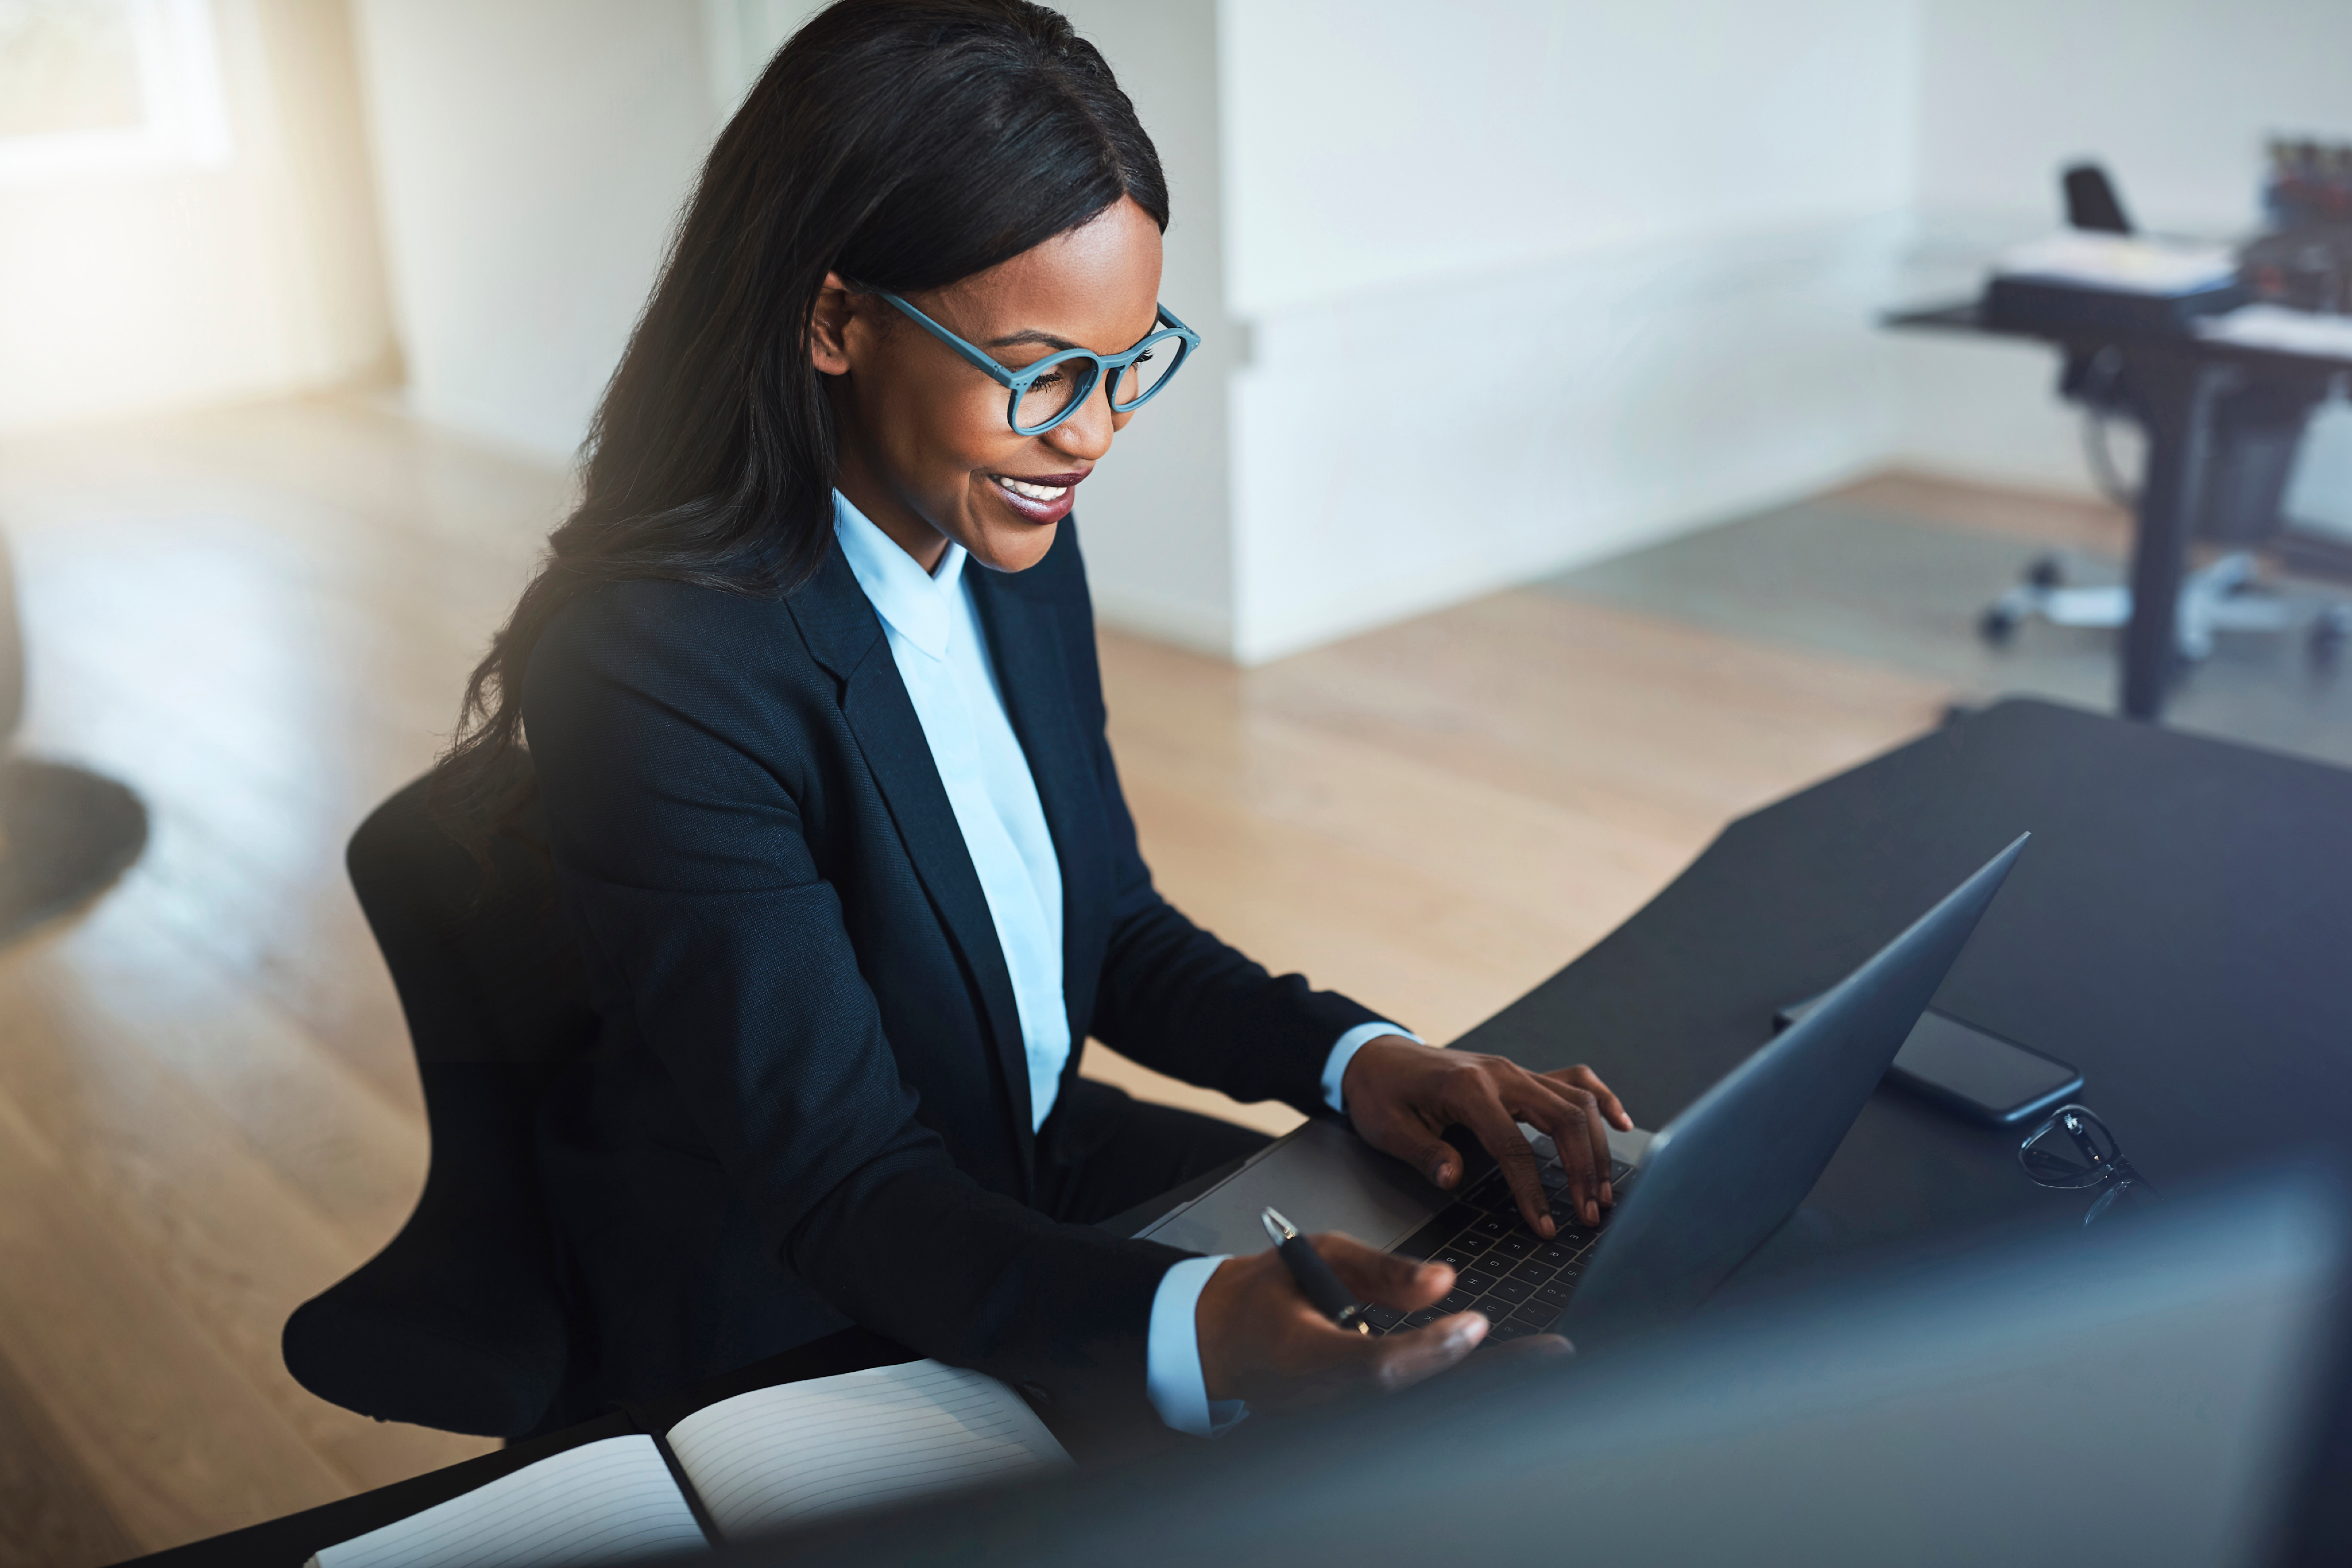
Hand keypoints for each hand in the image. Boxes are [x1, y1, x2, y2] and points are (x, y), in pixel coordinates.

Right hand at [1194, 1232, 1565, 1407]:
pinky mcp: (1356, 1421)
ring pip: (1425, 1411)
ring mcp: (1343, 1420)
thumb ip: (1381, 1270)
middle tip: (1553, 1356)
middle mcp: (1330, 1403)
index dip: (1431, 1350)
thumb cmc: (1265, 1295)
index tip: (1476, 1324)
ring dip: (1486, 1390)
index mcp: (1308, 1357)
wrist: (1219, 1344)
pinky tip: (1502, 1376)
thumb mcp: (1318, 1255)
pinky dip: (1461, 1393)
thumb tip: (1446, 1282)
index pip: (1379, 1365)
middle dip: (1492, 1381)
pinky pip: (1415, 1410)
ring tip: (1544, 1364)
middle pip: (1421, 1401)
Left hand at [1341, 1037, 1631, 1236]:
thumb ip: (1424, 1154)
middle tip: (1590, 1213)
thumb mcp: (1388, 1129)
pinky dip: (1600, 1100)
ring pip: (1575, 1101)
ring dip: (1596, 1146)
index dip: (1533, 1191)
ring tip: (1602, 1190)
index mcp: (1468, 1089)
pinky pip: (1572, 1080)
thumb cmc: (1381, 1093)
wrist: (1376, 1058)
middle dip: (1584, 1168)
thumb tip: (1453, 1179)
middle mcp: (1501, 1075)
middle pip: (1563, 1119)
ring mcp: (1514, 1072)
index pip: (1514, 1146)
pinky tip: (1620, 1124)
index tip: (1546, 1227)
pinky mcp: (1520, 1076)